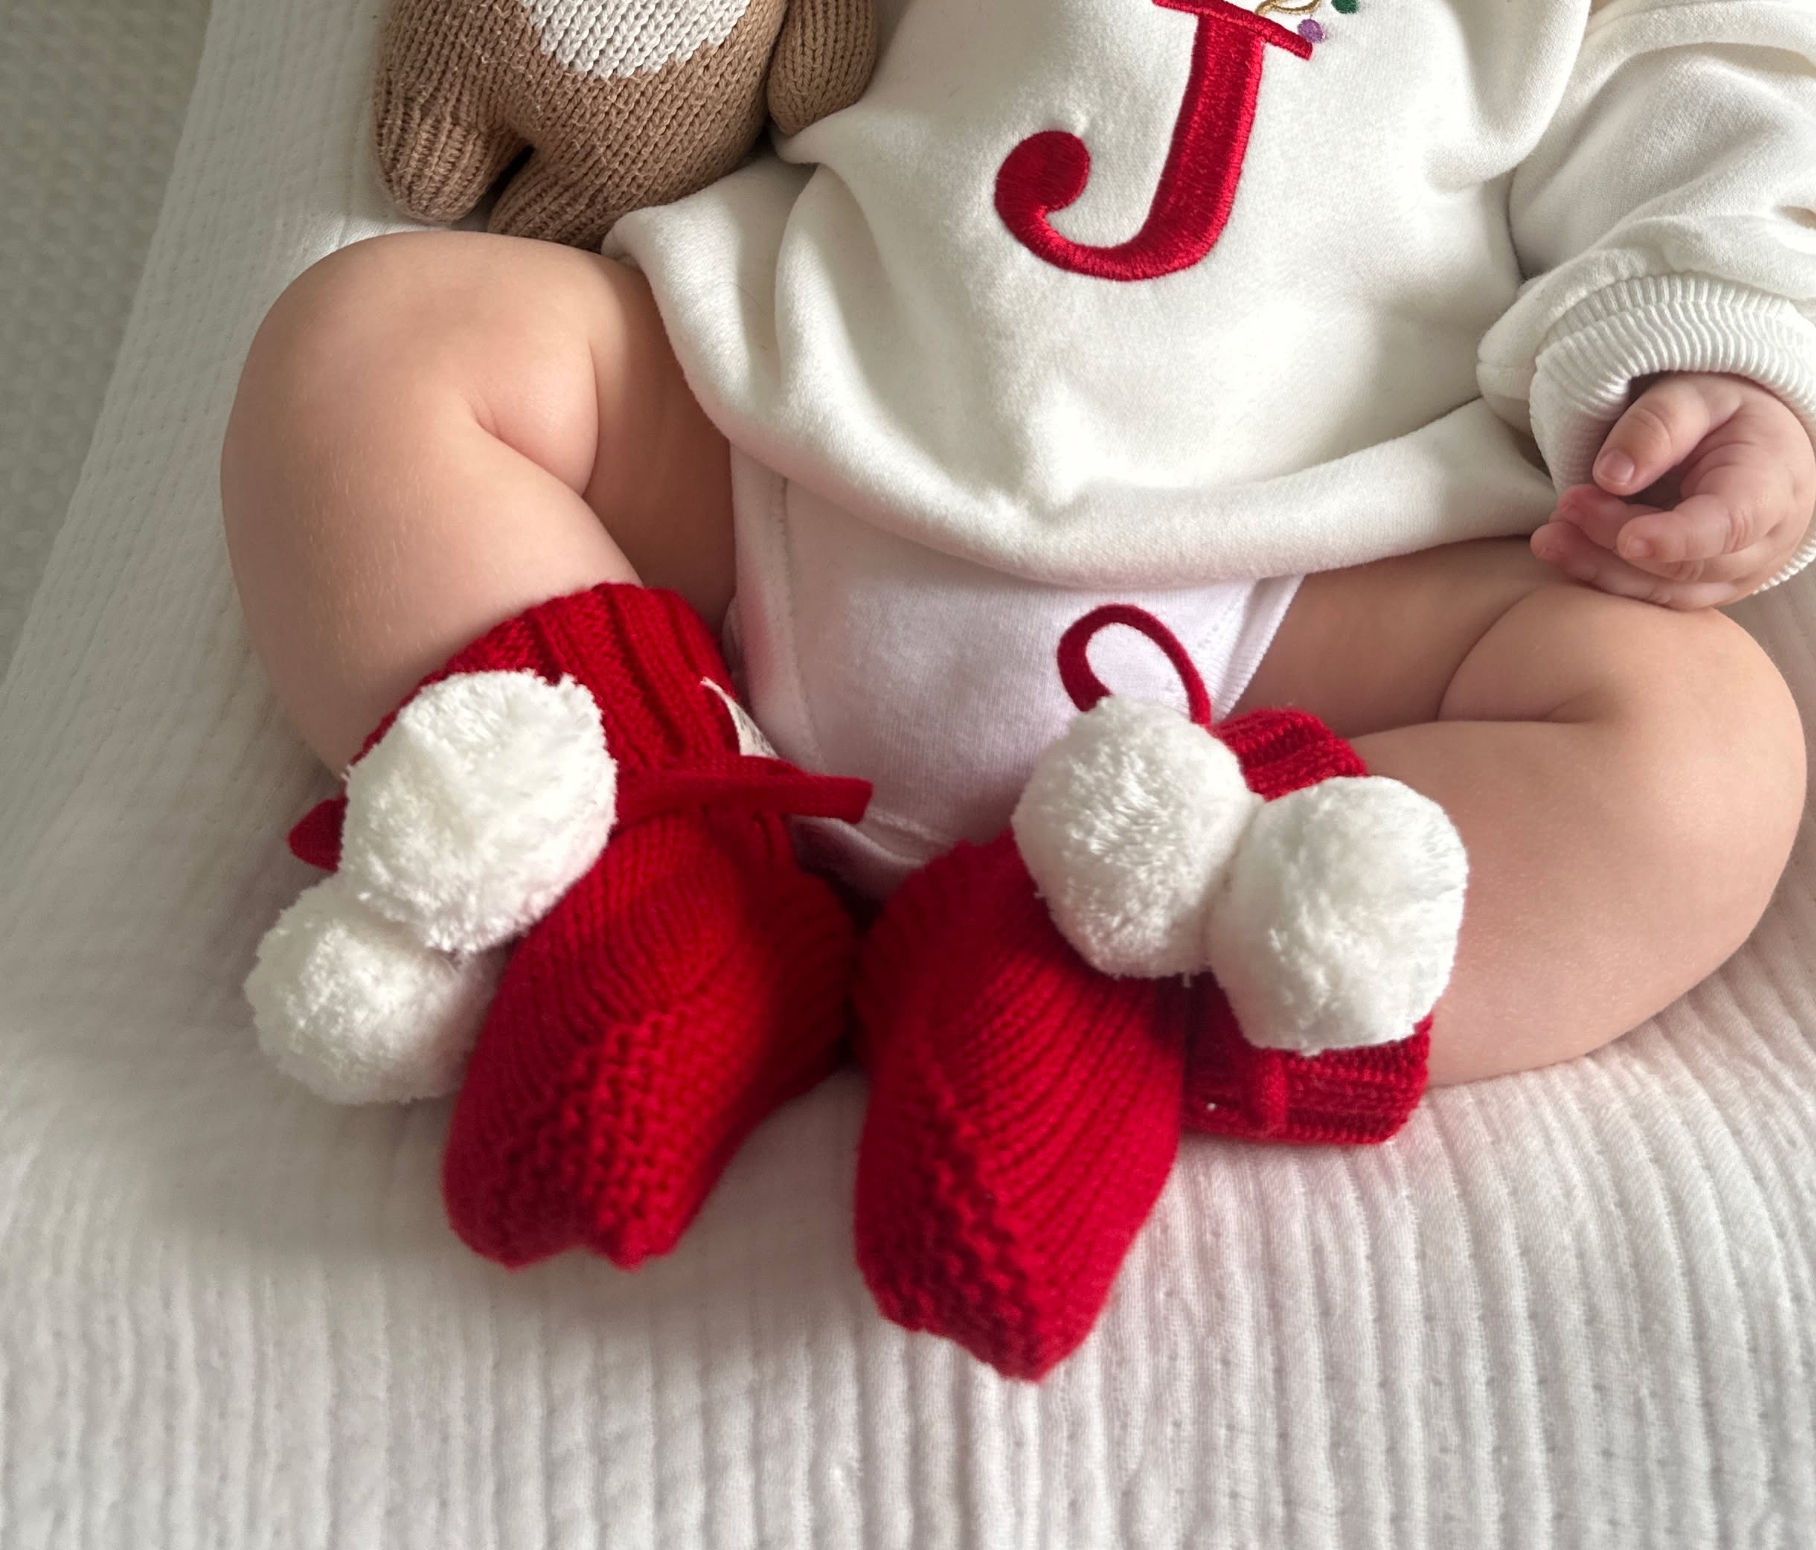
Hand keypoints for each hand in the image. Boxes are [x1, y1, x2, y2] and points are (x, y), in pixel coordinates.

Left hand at [1530, 373, 1815, 608]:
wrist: (1751, 444)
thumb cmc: (1724, 414)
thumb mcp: (1697, 394)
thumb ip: (1658, 426)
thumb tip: (1611, 476)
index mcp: (1771, 488)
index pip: (1732, 527)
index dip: (1678, 540)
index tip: (1629, 539)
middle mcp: (1761, 545)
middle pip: (1686, 565)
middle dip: (1615, 540)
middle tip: (1566, 505)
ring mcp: (1733, 576)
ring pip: (1661, 591)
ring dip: (1597, 567)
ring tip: (1549, 535)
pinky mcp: (1699, 589)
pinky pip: (1648, 598)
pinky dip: (1600, 576)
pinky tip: (1563, 549)